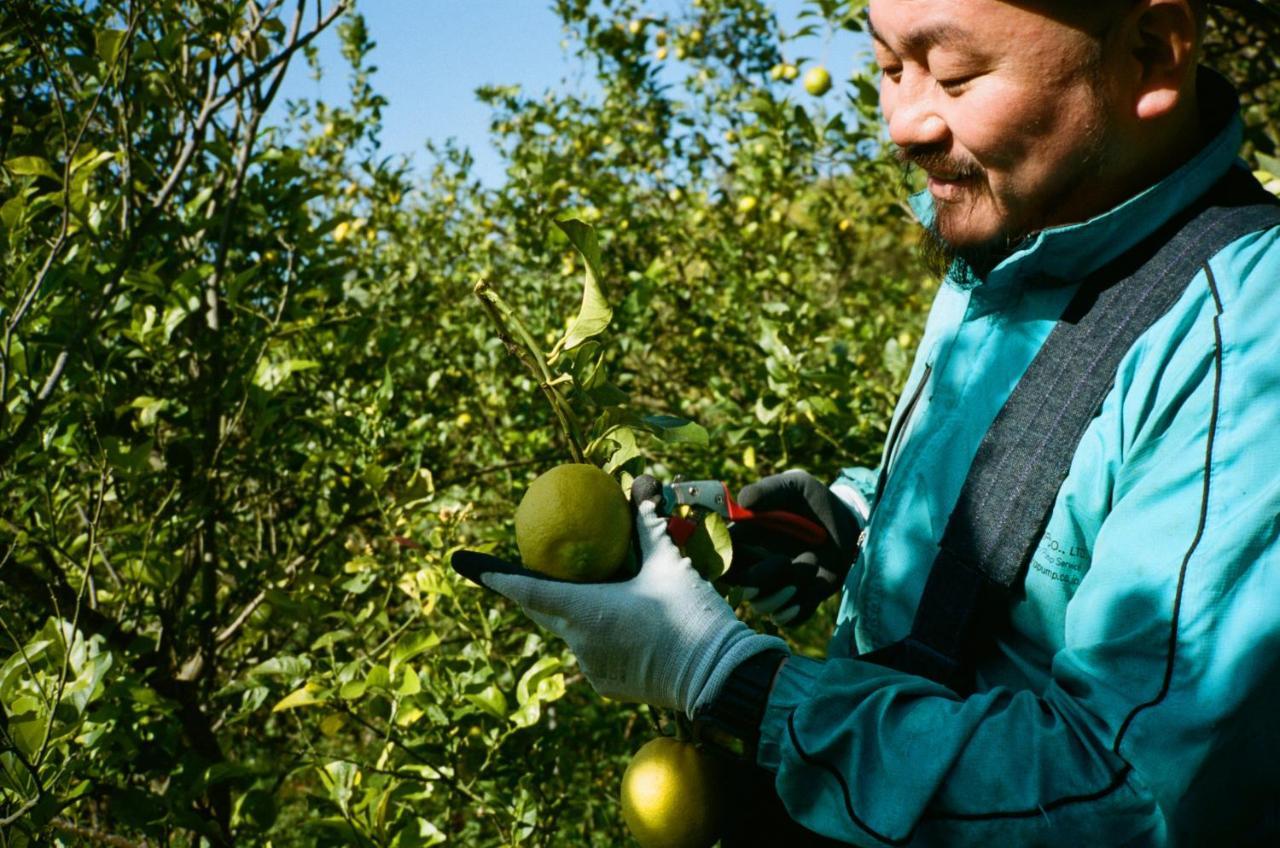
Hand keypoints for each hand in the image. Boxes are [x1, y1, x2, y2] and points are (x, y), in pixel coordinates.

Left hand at [451, 497, 785, 715]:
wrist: (719, 675)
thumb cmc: (692, 614)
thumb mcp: (669, 563)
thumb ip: (648, 526)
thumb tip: (640, 488)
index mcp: (584, 610)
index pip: (526, 590)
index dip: (495, 575)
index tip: (467, 563)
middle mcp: (578, 641)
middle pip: (544, 610)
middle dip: (532, 589)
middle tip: (523, 570)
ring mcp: (591, 666)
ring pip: (571, 630)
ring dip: (576, 611)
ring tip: (597, 594)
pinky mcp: (606, 684)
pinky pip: (592, 651)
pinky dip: (599, 633)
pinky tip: (625, 623)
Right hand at [725, 470, 861, 624]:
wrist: (850, 525)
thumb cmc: (817, 502)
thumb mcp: (796, 487)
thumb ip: (769, 490)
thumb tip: (742, 501)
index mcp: (746, 540)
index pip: (722, 558)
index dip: (725, 563)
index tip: (741, 557)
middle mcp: (756, 566)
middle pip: (738, 588)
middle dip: (757, 581)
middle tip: (784, 562)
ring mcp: (776, 586)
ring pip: (763, 606)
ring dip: (786, 589)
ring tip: (813, 563)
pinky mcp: (797, 601)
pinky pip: (787, 620)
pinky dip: (796, 610)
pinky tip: (812, 589)